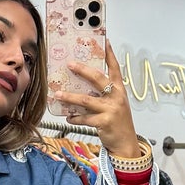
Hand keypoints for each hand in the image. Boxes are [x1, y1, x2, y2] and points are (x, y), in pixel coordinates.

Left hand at [52, 41, 140, 157]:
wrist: (126, 143)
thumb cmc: (118, 122)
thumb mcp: (115, 104)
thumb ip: (103, 94)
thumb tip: (82, 86)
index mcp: (119, 90)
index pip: (115, 68)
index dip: (110, 54)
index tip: (105, 41)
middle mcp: (116, 97)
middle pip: (98, 79)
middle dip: (82, 70)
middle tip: (69, 64)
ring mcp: (111, 109)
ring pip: (86, 100)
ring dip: (70, 97)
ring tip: (58, 94)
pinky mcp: (104, 122)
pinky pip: (84, 118)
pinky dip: (74, 118)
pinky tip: (68, 117)